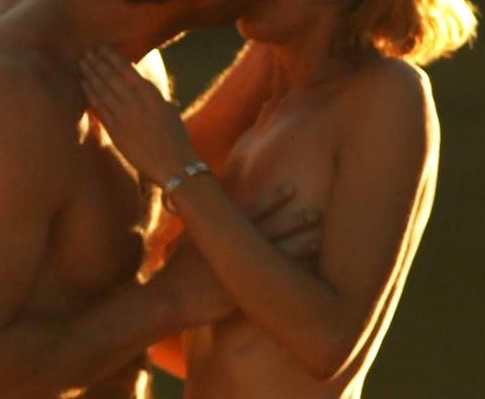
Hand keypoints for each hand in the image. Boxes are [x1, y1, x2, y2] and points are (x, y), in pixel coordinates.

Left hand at [79, 46, 195, 181]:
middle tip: (86, 52)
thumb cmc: (177, 141)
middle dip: (98, 62)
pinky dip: (90, 94)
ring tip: (82, 64)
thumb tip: (163, 98)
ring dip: (91, 74)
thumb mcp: (172, 114)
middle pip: (111, 76)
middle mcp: (137, 101)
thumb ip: (163, 102)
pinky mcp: (116, 130)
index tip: (103, 50)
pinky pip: (100, 107)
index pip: (128, 70)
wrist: (174, 166)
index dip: (113, 58)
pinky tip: (83, 84)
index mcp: (152, 94)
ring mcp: (125, 115)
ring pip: (103, 89)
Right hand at [150, 185, 322, 324]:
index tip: (291, 187)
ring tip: (317, 238)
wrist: (166, 298)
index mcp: (219, 230)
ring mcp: (237, 270)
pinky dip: (288, 278)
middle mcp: (230, 247)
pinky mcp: (240, 294)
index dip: (272, 198)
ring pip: (274, 255)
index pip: (250, 209)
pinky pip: (270, 284)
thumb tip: (212, 202)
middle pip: (269, 229)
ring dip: (297, 245)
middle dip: (293, 220)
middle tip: (316, 211)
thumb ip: (205, 220)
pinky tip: (306, 275)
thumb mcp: (189, 236)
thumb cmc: (176, 268)